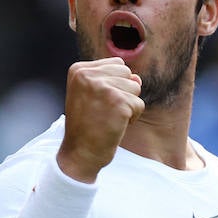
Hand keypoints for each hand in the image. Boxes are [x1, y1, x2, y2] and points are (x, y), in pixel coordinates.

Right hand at [57, 58, 142, 182]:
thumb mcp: (93, 95)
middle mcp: (88, 75)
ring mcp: (103, 87)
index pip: (116, 64)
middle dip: (123, 93)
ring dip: (128, 106)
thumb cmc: (87, 125)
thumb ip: (114, 80)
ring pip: (135, 88)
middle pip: (127, 73)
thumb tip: (138, 78)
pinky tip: (115, 125)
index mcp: (78, 70)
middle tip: (104, 111)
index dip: (114, 85)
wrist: (80, 153)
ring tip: (109, 118)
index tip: (97, 102)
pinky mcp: (117, 101)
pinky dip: (132, 118)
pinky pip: (139, 104)